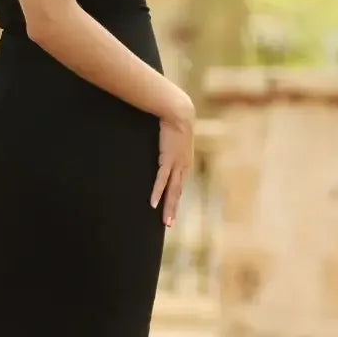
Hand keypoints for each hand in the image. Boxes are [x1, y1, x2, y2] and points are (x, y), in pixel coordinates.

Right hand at [150, 87, 194, 226]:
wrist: (180, 112)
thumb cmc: (175, 121)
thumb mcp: (175, 137)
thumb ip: (170, 144)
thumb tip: (165, 145)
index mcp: (185, 164)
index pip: (179, 186)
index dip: (174, 199)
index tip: (170, 211)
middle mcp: (184, 167)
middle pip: (177, 193)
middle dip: (173, 209)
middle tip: (168, 224)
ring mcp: (177, 165)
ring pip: (172, 191)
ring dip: (168, 207)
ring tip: (165, 222)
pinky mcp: (168, 160)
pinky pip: (162, 181)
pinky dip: (157, 193)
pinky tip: (152, 204)